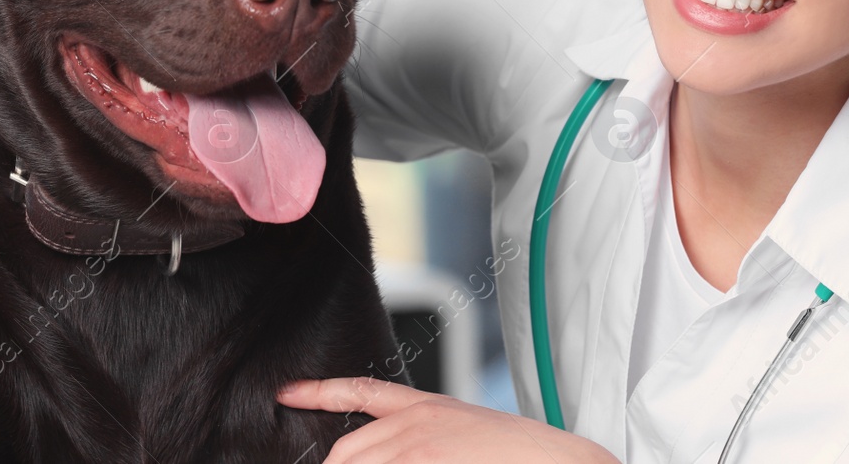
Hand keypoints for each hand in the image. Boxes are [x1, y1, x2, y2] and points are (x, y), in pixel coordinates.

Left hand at [277, 378, 617, 463]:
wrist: (561, 461)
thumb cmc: (522, 456)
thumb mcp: (466, 432)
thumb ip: (425, 440)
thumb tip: (398, 454)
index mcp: (427, 408)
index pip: (362, 392)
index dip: (319, 392)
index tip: (287, 393)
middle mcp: (415, 424)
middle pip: (344, 454)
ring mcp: (417, 448)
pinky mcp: (425, 462)